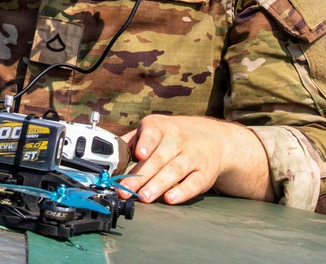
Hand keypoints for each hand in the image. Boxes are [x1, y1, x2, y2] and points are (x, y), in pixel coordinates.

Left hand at [119, 115, 273, 204]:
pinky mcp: (205, 173)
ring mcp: (194, 156)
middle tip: (126, 190)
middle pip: (159, 158)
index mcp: (161, 127)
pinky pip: (194, 183)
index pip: (153, 132)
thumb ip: (132, 140)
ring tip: (144, 197)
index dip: (146, 142)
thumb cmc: (176, 136)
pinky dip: (182, 191)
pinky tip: (170, 199)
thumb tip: (109, 151)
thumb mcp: (155, 129)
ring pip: (175, 171)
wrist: (215, 138)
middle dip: (141, 175)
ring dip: (158, 185)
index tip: (139, 153)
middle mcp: (179, 140)